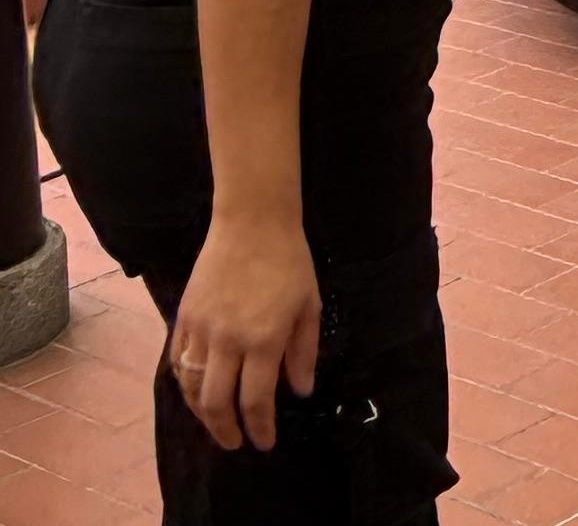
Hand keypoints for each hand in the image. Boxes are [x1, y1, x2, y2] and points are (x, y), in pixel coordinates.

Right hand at [172, 214, 319, 450]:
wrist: (252, 223)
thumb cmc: (290, 262)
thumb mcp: (310, 306)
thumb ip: (303, 352)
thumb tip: (299, 390)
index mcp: (264, 339)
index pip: (255, 400)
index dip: (259, 428)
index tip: (264, 443)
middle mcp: (228, 341)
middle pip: (216, 402)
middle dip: (225, 430)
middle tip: (235, 443)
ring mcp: (200, 330)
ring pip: (190, 387)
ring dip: (201, 413)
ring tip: (215, 425)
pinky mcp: (183, 317)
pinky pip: (177, 361)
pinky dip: (184, 384)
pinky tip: (195, 393)